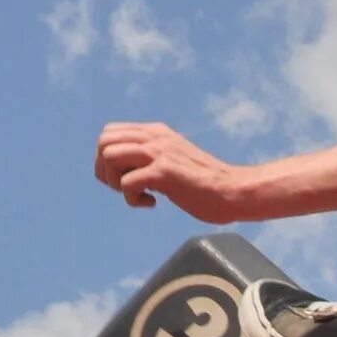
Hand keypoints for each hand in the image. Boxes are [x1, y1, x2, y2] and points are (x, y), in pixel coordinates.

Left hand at [95, 121, 251, 220]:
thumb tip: (127, 169)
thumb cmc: (205, 184)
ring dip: (115, 181)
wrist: (232, 191)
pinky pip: (127, 183)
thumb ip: (153, 157)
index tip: (124, 178)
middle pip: (104, 141)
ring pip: (109, 156)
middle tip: (124, 187)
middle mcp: (155, 138)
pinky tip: (152, 203)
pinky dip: (132, 199)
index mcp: (156, 133)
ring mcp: (159, 154)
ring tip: (136, 194)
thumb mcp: (174, 159)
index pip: (110, 133)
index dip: (106, 159)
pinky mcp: (164, 173)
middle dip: (104, 169)